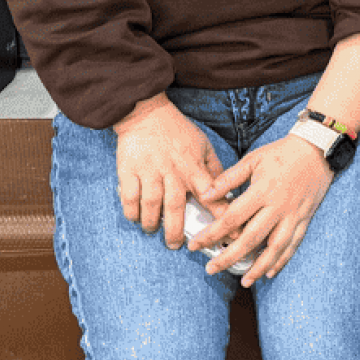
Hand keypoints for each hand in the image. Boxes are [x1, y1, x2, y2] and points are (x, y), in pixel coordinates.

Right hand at [112, 93, 222, 248]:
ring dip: (152, 223)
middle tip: (175, 246)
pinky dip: (132, 211)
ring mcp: (149, 172)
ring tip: (153, 230)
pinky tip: (135, 218)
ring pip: (151, 205)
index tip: (230, 234)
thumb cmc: (177, 131)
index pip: (211, 195)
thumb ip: (214, 168)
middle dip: (176, 231)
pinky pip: (129, 197)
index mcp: (193, 168)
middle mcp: (172, 173)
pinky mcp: (129, 171)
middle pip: (175, 208)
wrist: (146, 114)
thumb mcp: (203, 145)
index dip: (221, 216)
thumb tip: (227, 189)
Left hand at [192, 134, 333, 284]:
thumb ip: (228, 179)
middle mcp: (277, 207)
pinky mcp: (305, 218)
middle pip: (251, 239)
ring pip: (275, 247)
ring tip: (244, 281)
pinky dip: (282, 260)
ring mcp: (293, 215)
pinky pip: (294, 243)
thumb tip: (205, 195)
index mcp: (262, 191)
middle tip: (211, 269)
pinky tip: (270, 272)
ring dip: (259, 267)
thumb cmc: (282, 153)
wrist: (318, 150)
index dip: (212, 234)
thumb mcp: (253, 159)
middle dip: (229, 257)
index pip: (232, 218)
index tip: (196, 245)